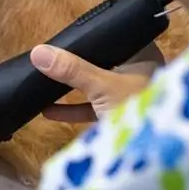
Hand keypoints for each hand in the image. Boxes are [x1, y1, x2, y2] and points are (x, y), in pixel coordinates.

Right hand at [30, 43, 164, 121]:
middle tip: (49, 59)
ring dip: (69, 88)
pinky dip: (71, 108)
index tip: (63, 36)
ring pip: (93, 86)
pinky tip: (47, 110)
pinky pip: (90, 107)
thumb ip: (71, 70)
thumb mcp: (101, 86)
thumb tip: (38, 52)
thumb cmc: (137, 108)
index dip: (89, 37)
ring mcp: (126, 96)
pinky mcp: (116, 116)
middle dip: (74, 64)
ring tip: (43, 82)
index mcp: (142, 56)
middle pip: (99, 62)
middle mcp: (136, 72)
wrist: (151, 153)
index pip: (113, 38)